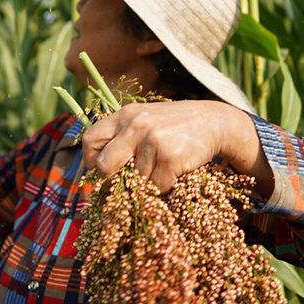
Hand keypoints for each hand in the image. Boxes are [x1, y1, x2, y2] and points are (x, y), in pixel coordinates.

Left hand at [81, 100, 273, 195]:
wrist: (213, 121)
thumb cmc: (174, 126)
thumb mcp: (144, 119)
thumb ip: (122, 136)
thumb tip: (98, 170)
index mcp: (124, 115)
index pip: (90, 139)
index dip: (90, 160)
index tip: (98, 171)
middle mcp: (135, 125)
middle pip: (105, 165)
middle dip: (111, 179)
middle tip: (124, 183)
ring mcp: (152, 140)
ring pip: (134, 180)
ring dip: (146, 183)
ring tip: (161, 168)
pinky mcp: (169, 157)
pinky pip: (155, 186)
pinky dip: (163, 187)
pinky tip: (173, 173)